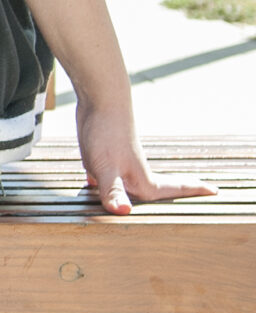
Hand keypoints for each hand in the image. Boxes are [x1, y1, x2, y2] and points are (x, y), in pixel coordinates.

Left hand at [73, 92, 214, 213]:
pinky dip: (111, 183)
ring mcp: (119, 163)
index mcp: (142, 182)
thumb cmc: (105, 135)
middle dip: (174, 193)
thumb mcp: (106, 168)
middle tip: (196, 192)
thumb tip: (123, 213)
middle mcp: (134, 173)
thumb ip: (114, 191)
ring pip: (134, 182)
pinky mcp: (103, 156)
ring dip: (142, 190)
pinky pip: (111, 175)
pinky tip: (98, 184)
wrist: (99, 100)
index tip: (215, 191)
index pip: (172, 190)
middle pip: (158, 189)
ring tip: (152, 196)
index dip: (191, 192)